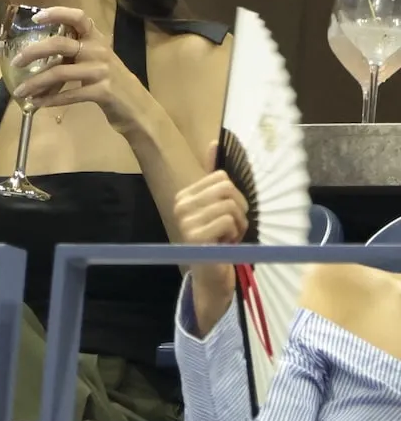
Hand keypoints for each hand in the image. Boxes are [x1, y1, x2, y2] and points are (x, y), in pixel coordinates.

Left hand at [9, 6, 147, 134]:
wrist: (137, 107)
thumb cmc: (110, 81)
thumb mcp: (94, 62)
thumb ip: (71, 55)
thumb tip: (35, 58)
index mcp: (97, 39)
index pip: (78, 17)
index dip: (57, 13)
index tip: (36, 17)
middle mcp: (99, 50)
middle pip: (60, 44)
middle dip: (34, 52)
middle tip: (16, 62)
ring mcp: (102, 70)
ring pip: (60, 72)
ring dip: (36, 83)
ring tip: (20, 91)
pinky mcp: (102, 91)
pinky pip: (69, 94)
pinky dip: (50, 100)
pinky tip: (37, 104)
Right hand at [175, 142, 247, 296]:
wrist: (213, 278)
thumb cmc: (220, 242)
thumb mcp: (220, 207)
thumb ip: (215, 177)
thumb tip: (215, 142)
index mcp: (185, 195)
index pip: (221, 177)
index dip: (234, 197)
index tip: (228, 217)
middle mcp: (181, 204)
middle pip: (227, 188)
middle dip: (240, 209)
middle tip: (233, 228)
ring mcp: (186, 220)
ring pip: (231, 204)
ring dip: (240, 224)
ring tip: (231, 237)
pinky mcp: (195, 235)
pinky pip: (228, 219)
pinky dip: (235, 233)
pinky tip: (227, 244)